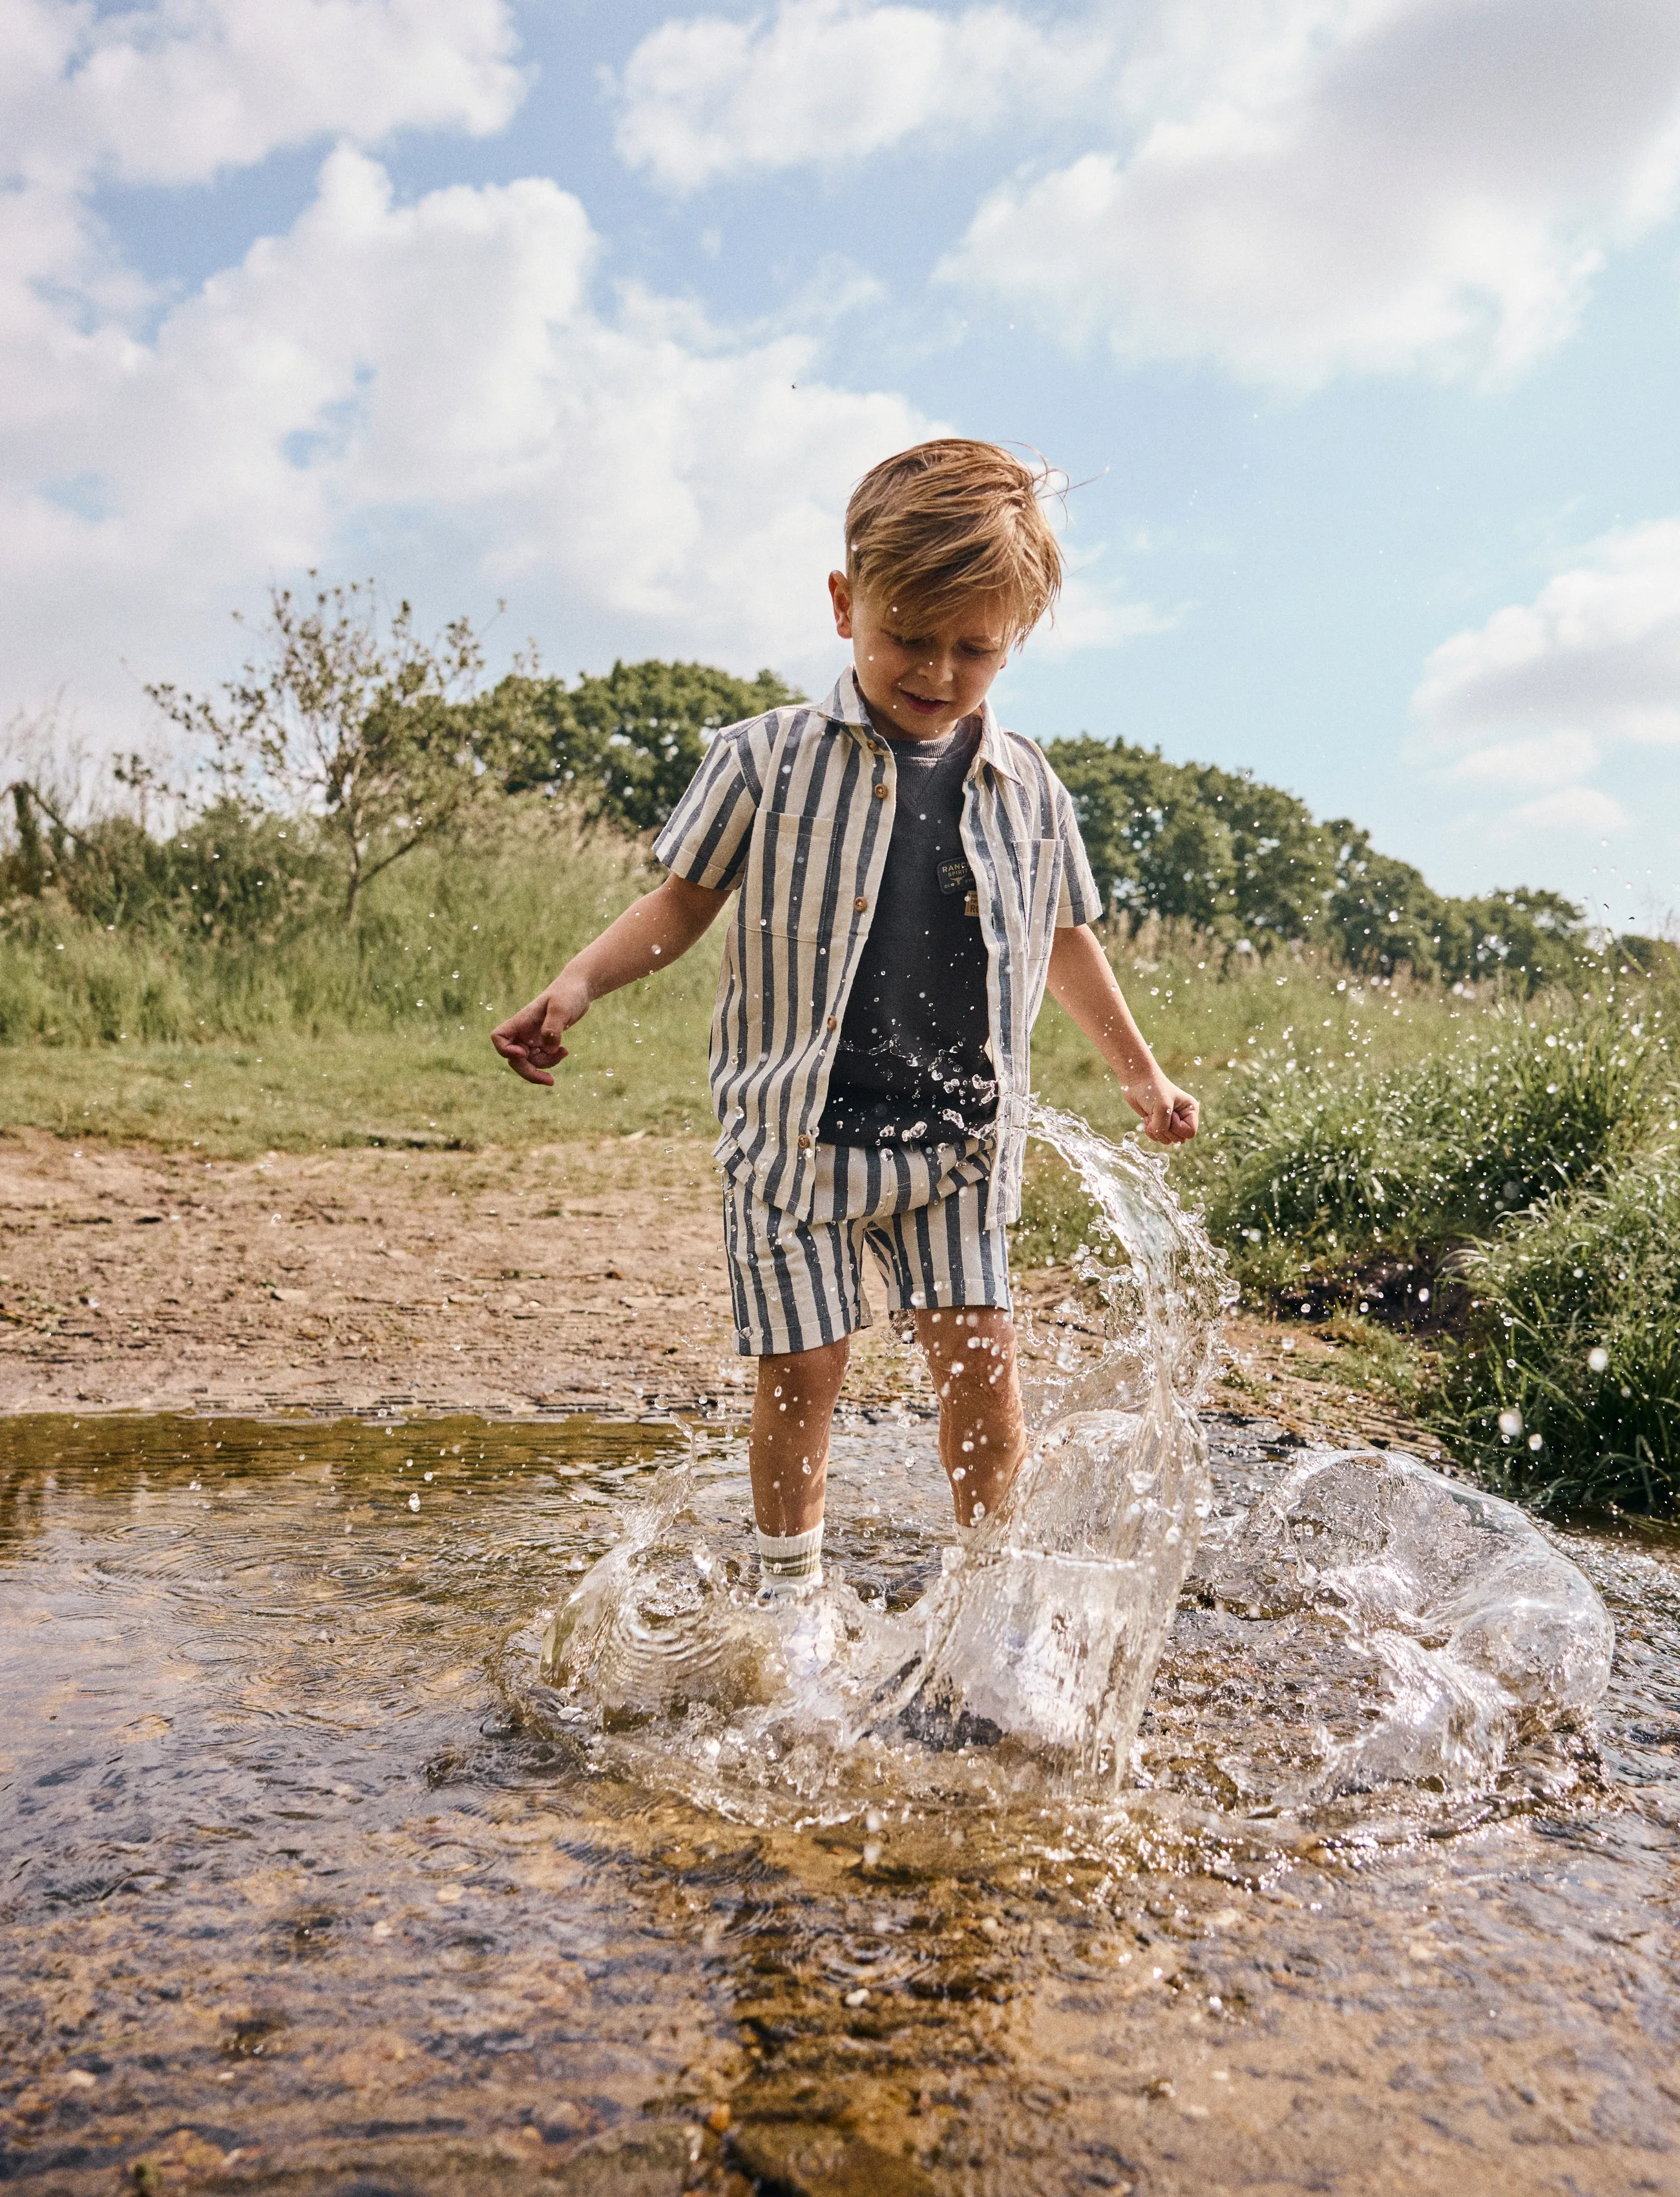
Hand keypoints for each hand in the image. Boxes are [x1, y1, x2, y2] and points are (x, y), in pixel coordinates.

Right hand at [490, 973, 588, 1087]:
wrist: (580, 988)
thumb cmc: (569, 993)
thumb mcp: (562, 1007)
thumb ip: (553, 1027)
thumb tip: (549, 1047)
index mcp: (522, 1021)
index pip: (499, 1038)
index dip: (506, 1050)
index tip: (523, 1053)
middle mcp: (524, 1031)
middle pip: (515, 1059)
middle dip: (530, 1072)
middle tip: (550, 1081)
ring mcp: (532, 1037)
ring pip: (529, 1062)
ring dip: (545, 1065)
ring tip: (564, 1053)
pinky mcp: (543, 1041)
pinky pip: (541, 1058)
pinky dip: (551, 1060)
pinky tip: (565, 1051)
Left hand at [1130, 1078, 1198, 1144]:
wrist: (1137, 1081)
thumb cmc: (1152, 1089)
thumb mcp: (1161, 1108)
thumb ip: (1162, 1127)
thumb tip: (1158, 1135)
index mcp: (1191, 1110)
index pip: (1190, 1132)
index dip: (1177, 1128)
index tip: (1169, 1114)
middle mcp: (1183, 1117)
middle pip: (1179, 1139)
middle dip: (1165, 1130)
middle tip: (1157, 1114)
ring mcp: (1171, 1121)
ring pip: (1167, 1140)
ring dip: (1156, 1130)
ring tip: (1152, 1115)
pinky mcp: (1159, 1123)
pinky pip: (1158, 1138)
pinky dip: (1150, 1131)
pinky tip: (1147, 1118)